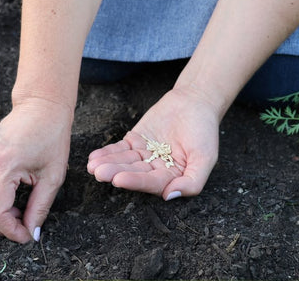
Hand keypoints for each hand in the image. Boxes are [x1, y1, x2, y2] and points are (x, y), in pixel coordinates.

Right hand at [0, 97, 72, 242]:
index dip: (11, 231)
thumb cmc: (51, 136)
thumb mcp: (52, 177)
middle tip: (20, 225)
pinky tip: (0, 198)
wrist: (41, 107)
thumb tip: (31, 234)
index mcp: (2, 165)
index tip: (26, 235)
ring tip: (10, 211)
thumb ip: (39, 209)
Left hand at [86, 86, 219, 199]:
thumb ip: (192, 181)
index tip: (118, 180)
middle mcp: (156, 170)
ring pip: (124, 161)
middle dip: (115, 173)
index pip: (152, 183)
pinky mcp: (135, 140)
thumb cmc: (204, 132)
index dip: (135, 181)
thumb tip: (170, 196)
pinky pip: (119, 148)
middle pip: (134, 173)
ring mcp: (144, 155)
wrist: (195, 102)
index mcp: (174, 178)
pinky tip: (95, 157)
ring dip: (108, 164)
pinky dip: (108, 152)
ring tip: (92, 166)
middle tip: (99, 173)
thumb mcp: (206, 158)